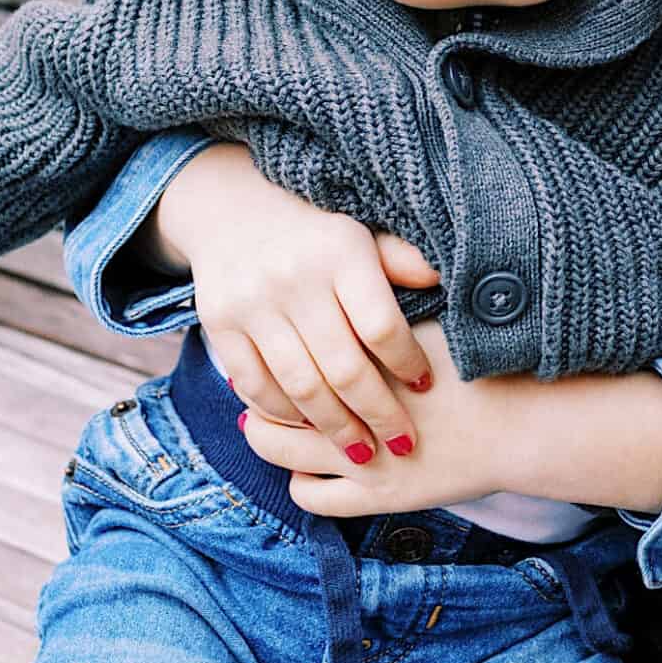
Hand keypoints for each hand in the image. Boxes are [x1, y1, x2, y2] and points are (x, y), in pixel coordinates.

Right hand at [159, 144, 440, 465]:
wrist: (231, 211)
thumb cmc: (315, 234)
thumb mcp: (360, 236)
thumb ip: (399, 261)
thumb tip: (442, 279)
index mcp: (339, 252)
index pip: (380, 325)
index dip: (407, 362)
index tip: (426, 385)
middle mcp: (293, 278)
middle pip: (343, 367)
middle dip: (377, 414)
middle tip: (401, 443)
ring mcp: (251, 303)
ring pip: (300, 385)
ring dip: (334, 427)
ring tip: (362, 452)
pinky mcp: (219, 324)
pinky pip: (255, 384)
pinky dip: (284, 414)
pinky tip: (310, 428)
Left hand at [237, 321, 519, 517]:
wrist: (526, 423)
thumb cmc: (486, 365)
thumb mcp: (438, 317)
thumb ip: (397, 293)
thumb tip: (372, 269)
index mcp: (359, 354)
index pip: (293, 348)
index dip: (276, 344)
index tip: (274, 339)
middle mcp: (349, 404)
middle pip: (274, 397)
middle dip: (261, 393)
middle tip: (261, 384)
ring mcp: (359, 455)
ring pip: (280, 452)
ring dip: (268, 438)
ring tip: (269, 428)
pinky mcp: (375, 494)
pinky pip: (312, 496)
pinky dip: (301, 483)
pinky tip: (308, 469)